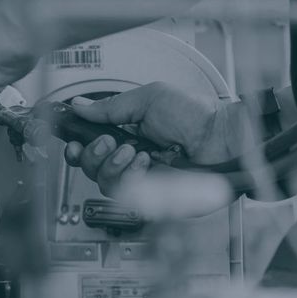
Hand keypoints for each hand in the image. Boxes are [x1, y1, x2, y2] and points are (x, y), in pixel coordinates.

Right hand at [63, 82, 232, 196]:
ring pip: (103, 183)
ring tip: (133, 150)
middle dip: (92, 153)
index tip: (72, 140)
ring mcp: (141, 180)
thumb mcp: (149, 99)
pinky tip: (144, 162)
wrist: (224, 138)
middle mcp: (131, 159)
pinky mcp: (152, 199)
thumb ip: (111, 106)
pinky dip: (129, 176)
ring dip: (112, 164)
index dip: (77, 146)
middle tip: (109, 141)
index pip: (91, 147)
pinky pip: (124, 195)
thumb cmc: (198, 116)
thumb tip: (81, 106)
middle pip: (90, 168)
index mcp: (128, 135)